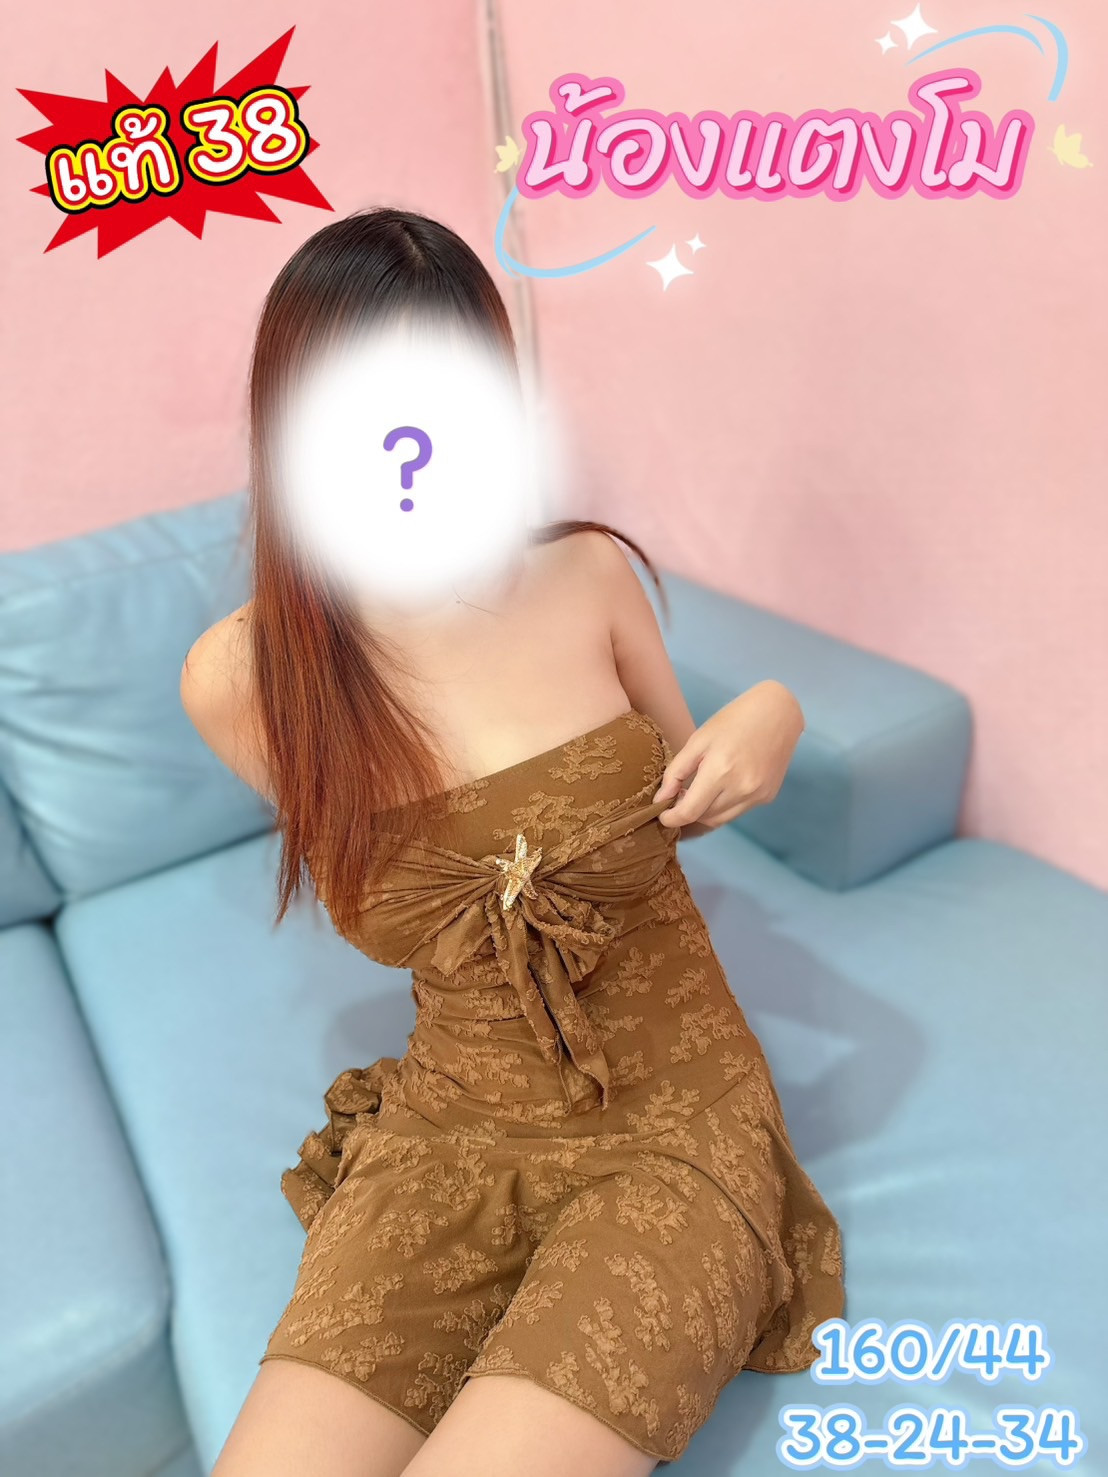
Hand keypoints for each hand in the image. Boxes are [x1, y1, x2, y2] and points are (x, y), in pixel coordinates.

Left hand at [651, 681, 803, 835]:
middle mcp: (741, 789)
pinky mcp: (768, 796)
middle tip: (678, 798)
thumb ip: (676, 772)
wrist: (778, 712)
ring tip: (697, 793)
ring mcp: (757, 795)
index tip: (662, 814)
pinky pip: (737, 811)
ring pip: (721, 819)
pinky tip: (721, 788)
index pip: (689, 812)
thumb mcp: (698, 740)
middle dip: (686, 813)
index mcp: (720, 771)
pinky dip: (723, 806)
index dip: (671, 819)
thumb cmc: (734, 720)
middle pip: (704, 818)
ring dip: (704, 813)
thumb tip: (660, 799)